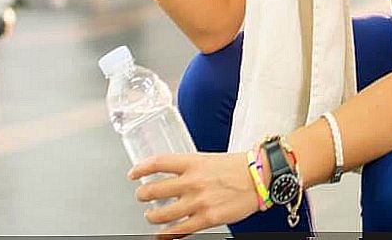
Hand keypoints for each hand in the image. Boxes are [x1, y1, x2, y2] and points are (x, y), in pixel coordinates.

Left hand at [128, 152, 259, 238]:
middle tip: (141, 196)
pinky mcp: (207, 218)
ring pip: (163, 213)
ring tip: (151, 216)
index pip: (157, 163)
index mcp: (192, 162)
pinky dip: (167, 234)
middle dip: (142, 195)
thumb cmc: (237, 167)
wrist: (259, 178)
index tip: (132, 174)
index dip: (140, 168)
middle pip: (155, 190)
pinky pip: (180, 230)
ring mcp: (198, 201)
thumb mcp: (208, 159)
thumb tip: (175, 175)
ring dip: (152, 217)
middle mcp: (192, 181)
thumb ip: (190, 168)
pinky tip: (162, 235)